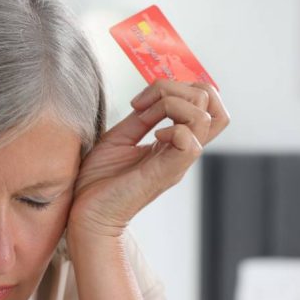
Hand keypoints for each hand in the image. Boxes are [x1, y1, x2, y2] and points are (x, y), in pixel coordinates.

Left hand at [67, 79, 229, 237]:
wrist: (85, 212)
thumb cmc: (97, 181)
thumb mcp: (119, 137)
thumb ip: (141, 117)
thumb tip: (154, 96)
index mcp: (173, 142)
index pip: (206, 105)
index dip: (180, 87)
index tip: (143, 99)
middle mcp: (181, 151)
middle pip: (214, 106)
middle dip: (179, 88)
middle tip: (145, 103)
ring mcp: (177, 162)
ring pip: (206, 117)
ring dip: (173, 104)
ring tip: (146, 118)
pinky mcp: (166, 173)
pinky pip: (190, 142)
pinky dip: (171, 128)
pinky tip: (152, 137)